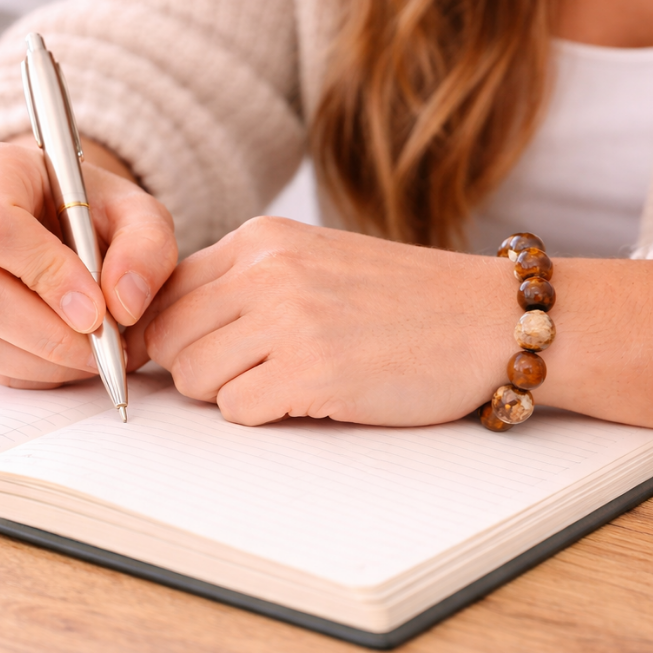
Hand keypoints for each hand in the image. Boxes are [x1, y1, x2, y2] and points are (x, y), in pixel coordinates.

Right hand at [0, 139, 176, 387]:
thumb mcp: (140, 214)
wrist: (67, 220)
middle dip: (51, 334)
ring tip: (95, 353)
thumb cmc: (99, 211)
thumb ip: (146, 248)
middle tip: (106, 346)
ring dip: (43, 360)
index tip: (96, 310)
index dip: (46, 275)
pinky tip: (67, 358)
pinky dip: (30, 372)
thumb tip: (124, 304)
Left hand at [138, 217, 514, 425]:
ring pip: (193, 377)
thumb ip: (249, 281)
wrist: (486, 319)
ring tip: (284, 383)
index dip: (170, 331)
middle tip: (248, 374)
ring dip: (229, 393)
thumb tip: (174, 327)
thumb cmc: (409, 297)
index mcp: (264, 237)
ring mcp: (289, 320)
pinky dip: (263, 414)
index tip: (195, 353)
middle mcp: (268, 270)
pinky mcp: (312, 373)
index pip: (166, 289)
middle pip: (169, 336)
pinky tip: (308, 397)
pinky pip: (237, 410)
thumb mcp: (318, 260)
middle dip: (198, 366)